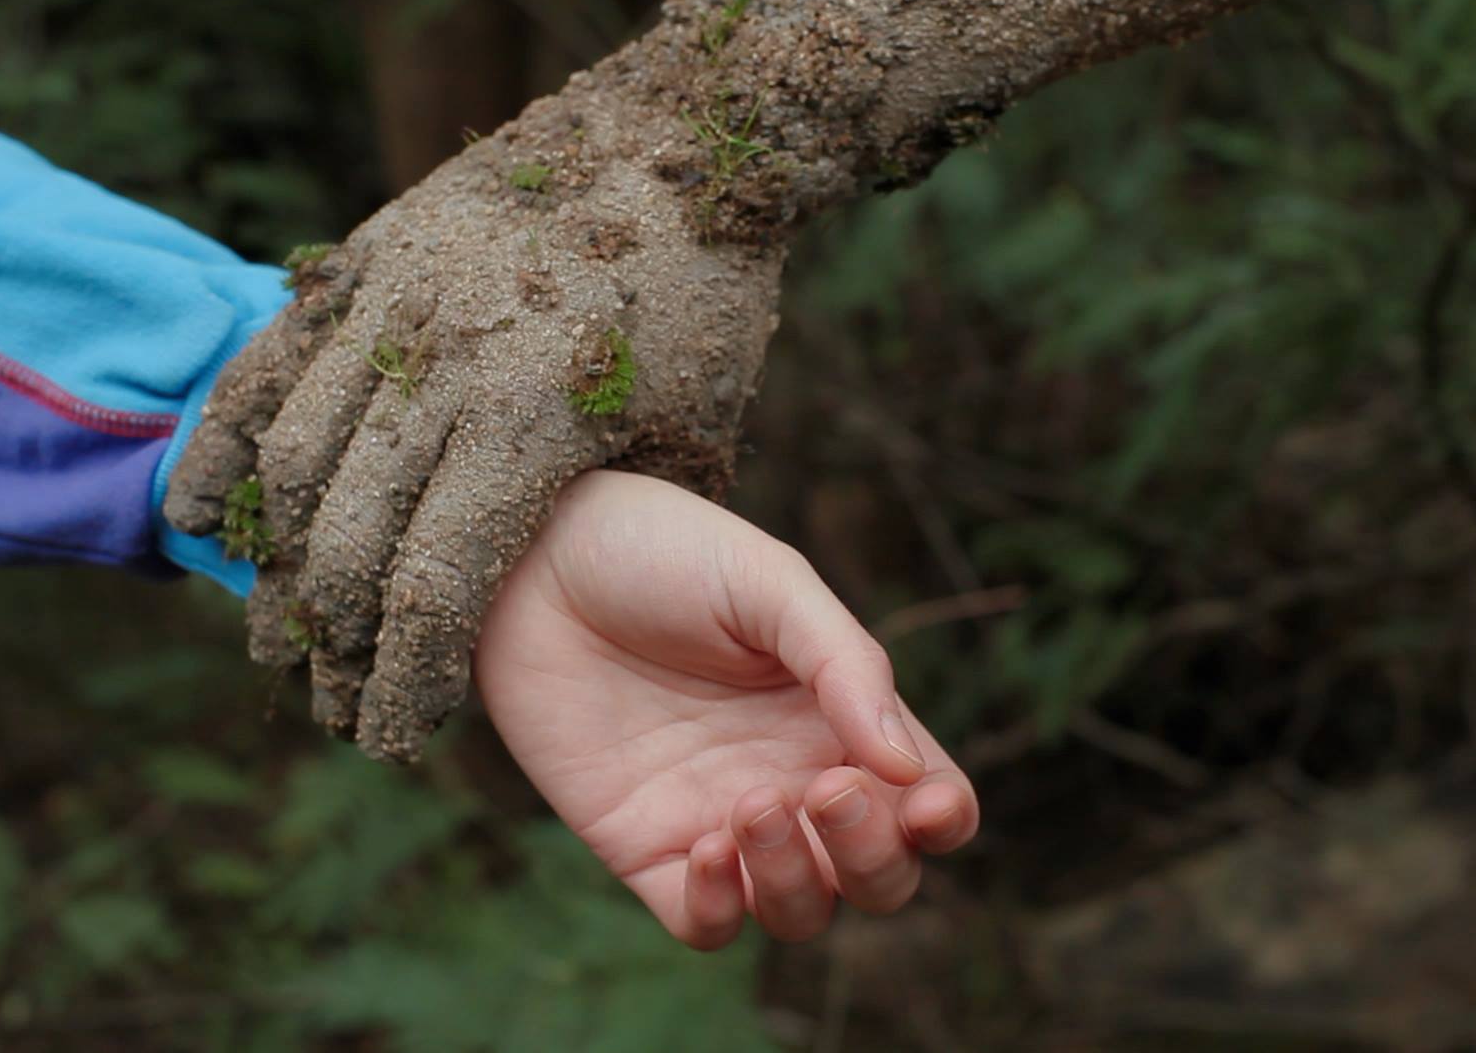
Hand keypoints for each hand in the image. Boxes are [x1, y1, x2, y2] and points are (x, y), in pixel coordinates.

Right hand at [162, 78, 786, 762]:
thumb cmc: (703, 300)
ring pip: (296, 459)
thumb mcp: (694, 430)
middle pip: (351, 537)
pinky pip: (266, 364)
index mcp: (534, 426)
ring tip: (278, 627)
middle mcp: (446, 369)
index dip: (405, 676)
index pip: (438, 587)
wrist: (675, 131)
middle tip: (329, 695)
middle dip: (333, 639)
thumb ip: (625, 524)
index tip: (391, 736)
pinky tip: (198, 513)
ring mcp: (393, 307)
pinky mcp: (363, 261)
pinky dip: (222, 444)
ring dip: (278, 559)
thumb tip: (583, 613)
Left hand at [473, 470, 978, 947]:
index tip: (926, 803)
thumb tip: (905, 768)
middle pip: (878, 875)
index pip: (928, 799)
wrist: (532, 558)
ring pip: (800, 910)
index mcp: (839, 717)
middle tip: (825, 790)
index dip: (944, 819)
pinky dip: (721, 909)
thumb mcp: (768, 582)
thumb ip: (845, 665)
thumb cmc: (660, 550)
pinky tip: (707, 845)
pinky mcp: (644, 849)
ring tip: (750, 804)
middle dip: (873, 856)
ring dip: (797, 881)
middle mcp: (793, 779)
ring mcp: (720, 820)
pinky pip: (705, 925)